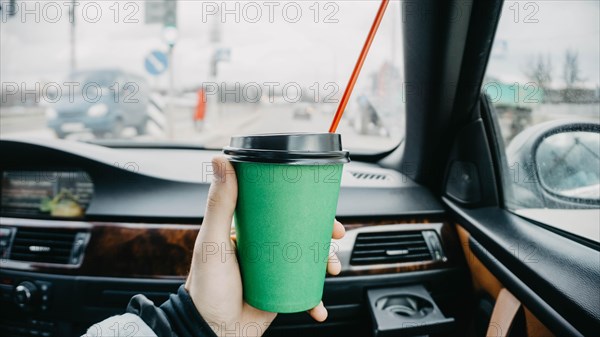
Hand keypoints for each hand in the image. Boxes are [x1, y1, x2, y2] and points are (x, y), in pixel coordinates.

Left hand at [185, 156, 345, 336]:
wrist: (211, 333)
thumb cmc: (206, 288)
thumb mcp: (214, 241)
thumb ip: (219, 203)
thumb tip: (220, 160)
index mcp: (249, 231)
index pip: (281, 210)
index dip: (305, 204)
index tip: (322, 202)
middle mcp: (264, 248)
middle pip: (302, 233)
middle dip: (324, 234)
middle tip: (337, 234)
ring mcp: (274, 271)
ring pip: (309, 260)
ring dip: (326, 262)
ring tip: (332, 269)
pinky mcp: (280, 293)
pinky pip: (306, 292)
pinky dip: (317, 298)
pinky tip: (320, 304)